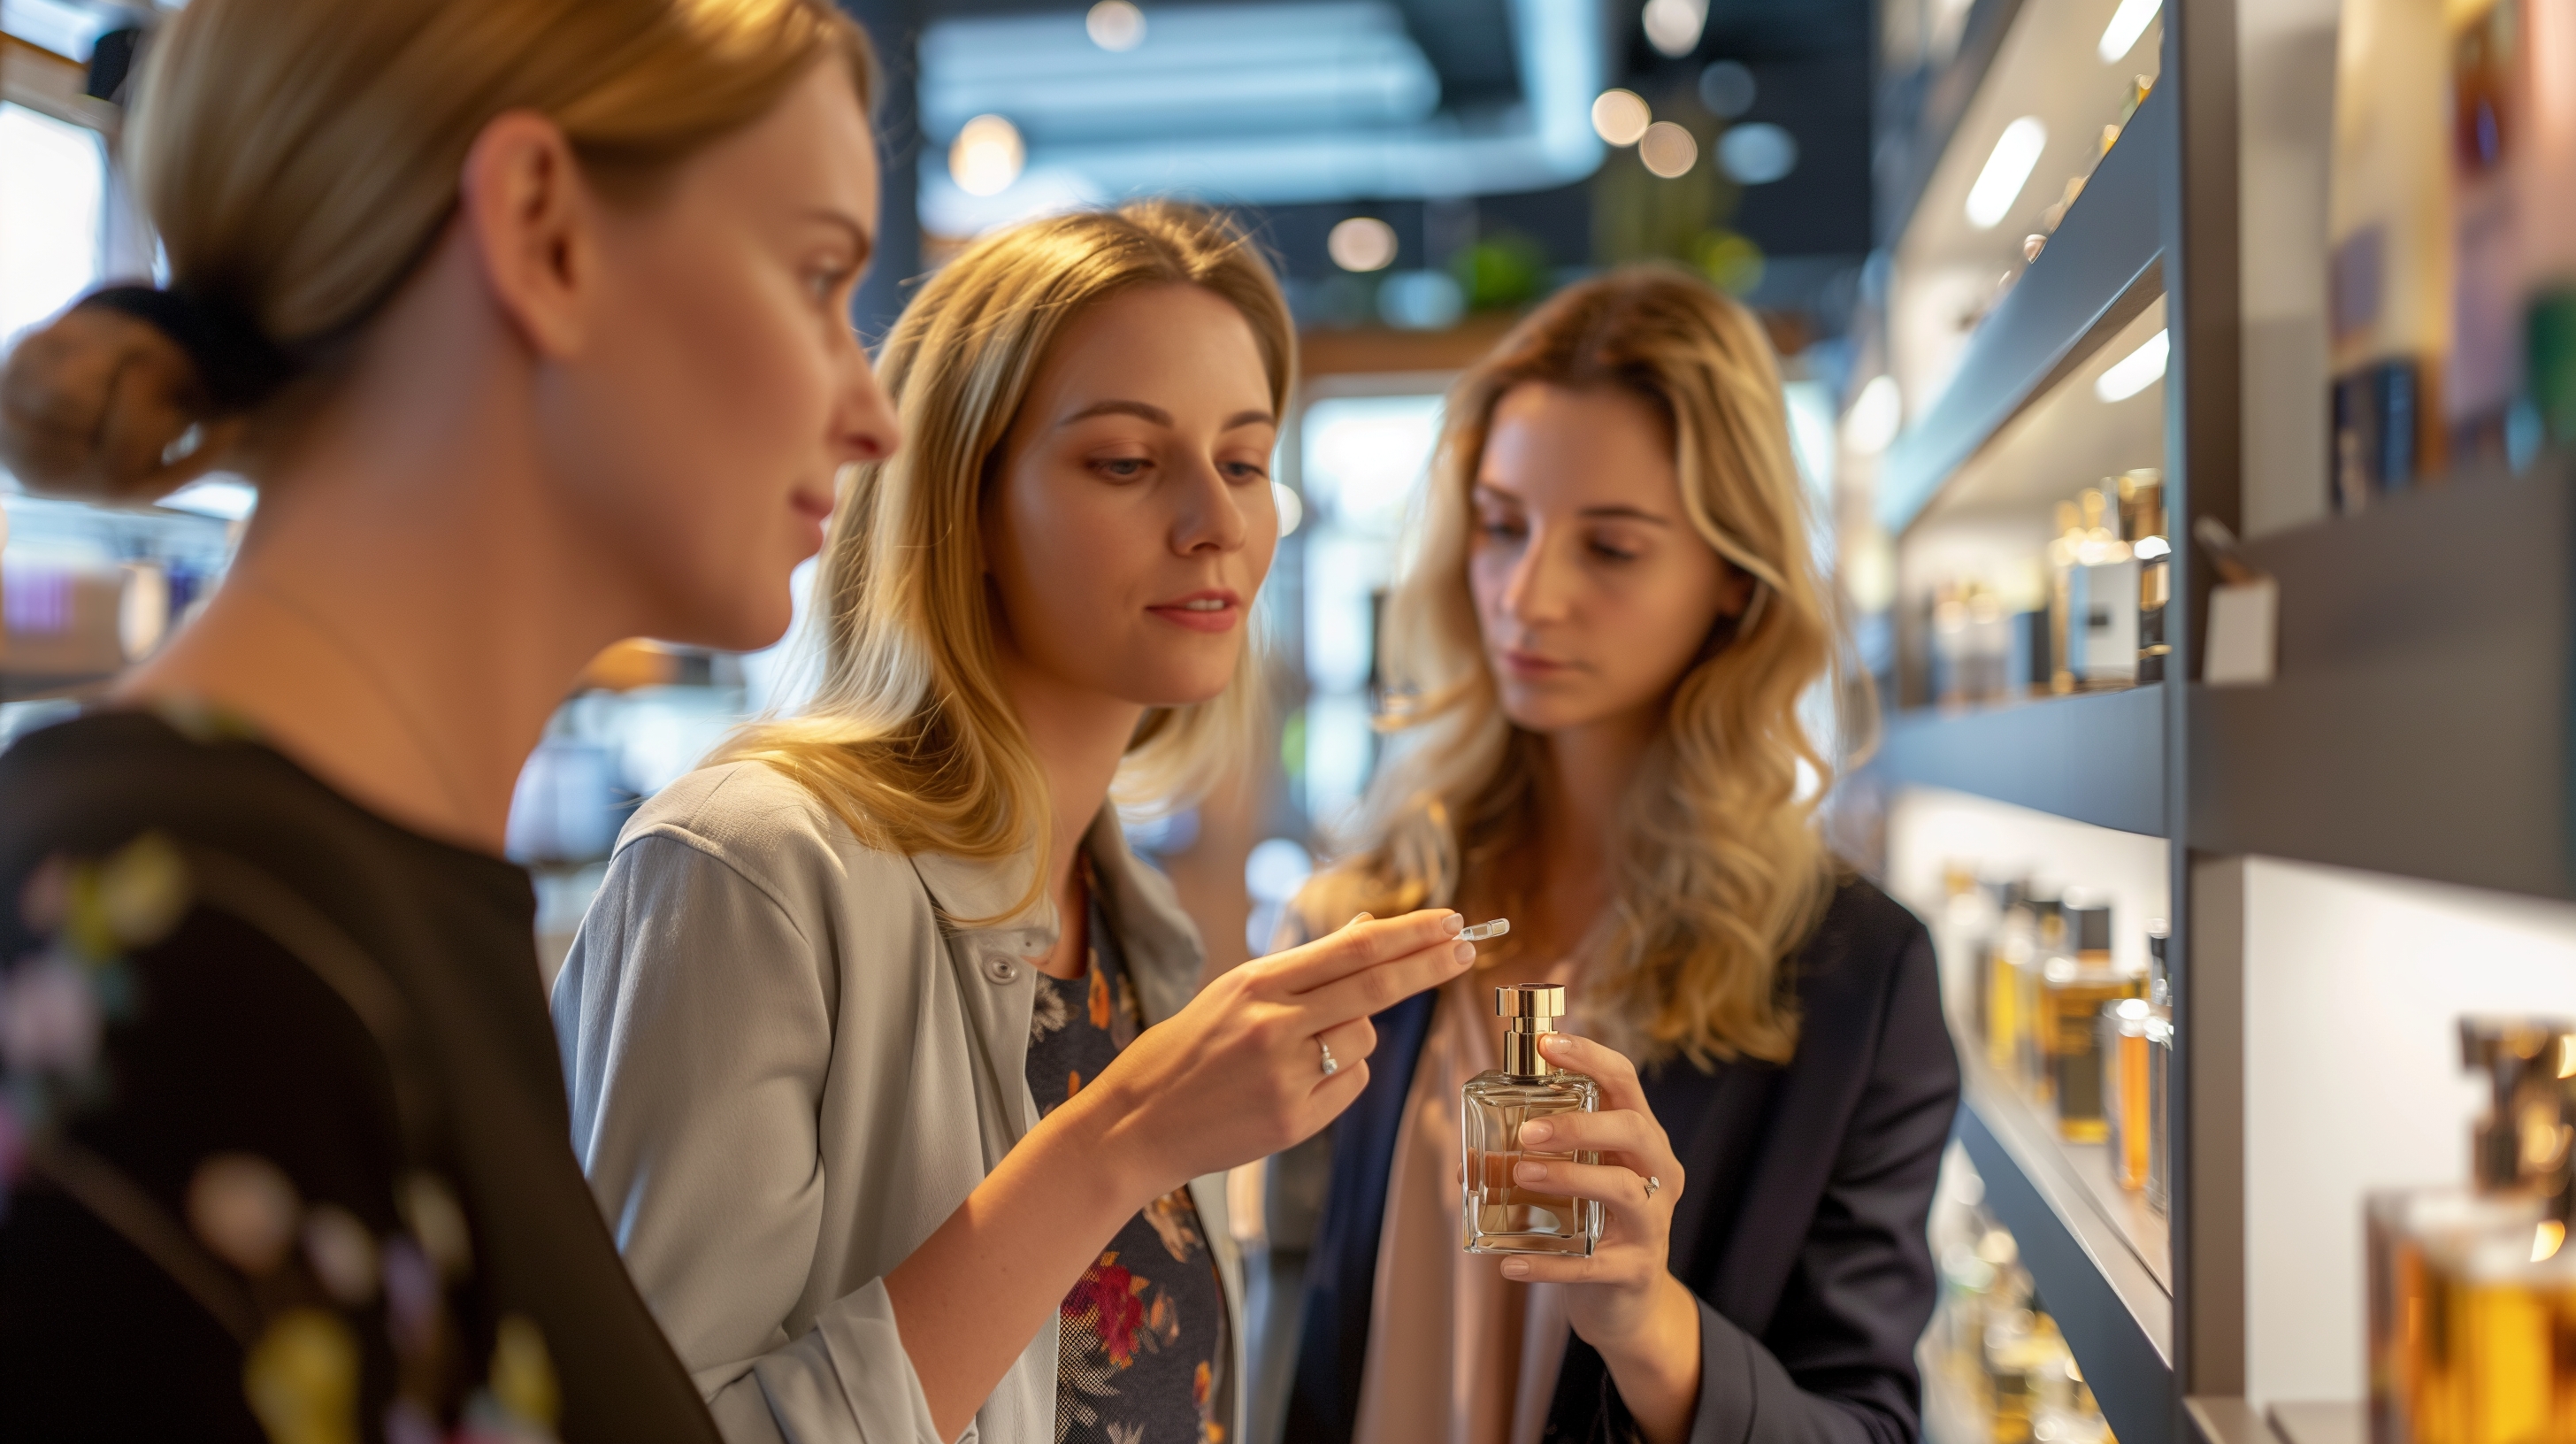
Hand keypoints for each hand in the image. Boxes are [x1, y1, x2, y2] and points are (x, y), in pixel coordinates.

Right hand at [1074, 909, 1474, 1200]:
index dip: (1410, 934)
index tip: (1450, 920)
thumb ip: (1304, 967)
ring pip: (1365, 1039)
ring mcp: (1286, 1075)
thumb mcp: (1233, 993)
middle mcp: (1274, 1024)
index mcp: (1257, 983)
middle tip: (1469, 947)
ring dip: (1356, 1035)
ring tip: (1301, 1050)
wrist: (1137, 1124)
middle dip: (1430, 964)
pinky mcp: (1295, 1120)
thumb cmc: (1187, 1050)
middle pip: (1376, 986)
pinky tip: (1295, 1084)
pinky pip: (1351, 1083)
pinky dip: (1340, 1076)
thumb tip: (1368, 931)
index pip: (1353, 950)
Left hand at [1498, 1032, 1700, 1443]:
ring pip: (1622, 1189)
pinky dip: (1548, 1263)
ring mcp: (1653, 1222)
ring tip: (1520, 1175)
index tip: (1547, 1043)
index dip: (1589, 1057)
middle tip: (1527, 1131)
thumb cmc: (1593, 1224)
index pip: (1625, 1082)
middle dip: (1579, 1124)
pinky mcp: (1637, 1270)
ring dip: (1568, 1178)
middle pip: (1633, 1130)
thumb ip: (1536, 1159)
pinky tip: (1509, 1262)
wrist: (1626, 1303)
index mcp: (1641, 1139)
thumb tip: (1464, 1155)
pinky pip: (1592, 1264)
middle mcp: (1658, 1173)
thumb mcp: (1575, 1181)